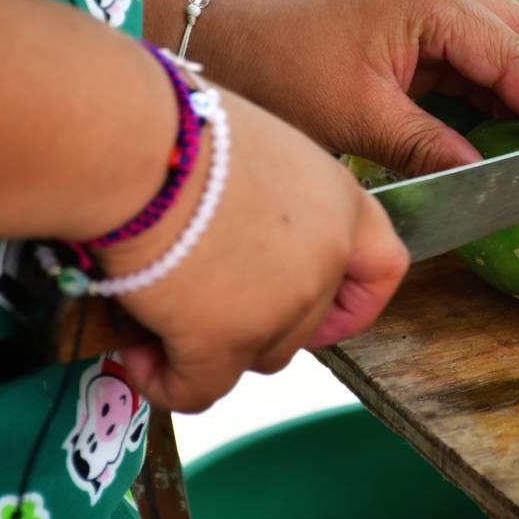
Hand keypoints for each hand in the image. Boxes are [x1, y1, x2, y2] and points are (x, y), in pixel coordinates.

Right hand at [100, 83, 408, 411]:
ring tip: (160, 317)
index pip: (383, 268)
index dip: (354, 302)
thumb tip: (236, 228)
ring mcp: (279, 306)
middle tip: (204, 299)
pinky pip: (198, 390)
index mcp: (338, 203)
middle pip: (306, 323)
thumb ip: (270, 201)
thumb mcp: (254, 151)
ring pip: (258, 357)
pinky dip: (167, 381)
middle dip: (257, 322)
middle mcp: (323, 258)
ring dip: (214, 348)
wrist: (135, 144)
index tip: (324, 313)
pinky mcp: (222, 341)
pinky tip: (138, 355)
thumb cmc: (178, 128)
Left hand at [192, 0, 518, 174]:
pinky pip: (472, 52)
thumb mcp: (357, 118)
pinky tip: (517, 120)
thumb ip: (429, 146)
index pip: (512, 53)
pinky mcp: (413, 18)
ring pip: (504, 41)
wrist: (221, 32)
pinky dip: (499, 86)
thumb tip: (486, 177)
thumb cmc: (279, 70)